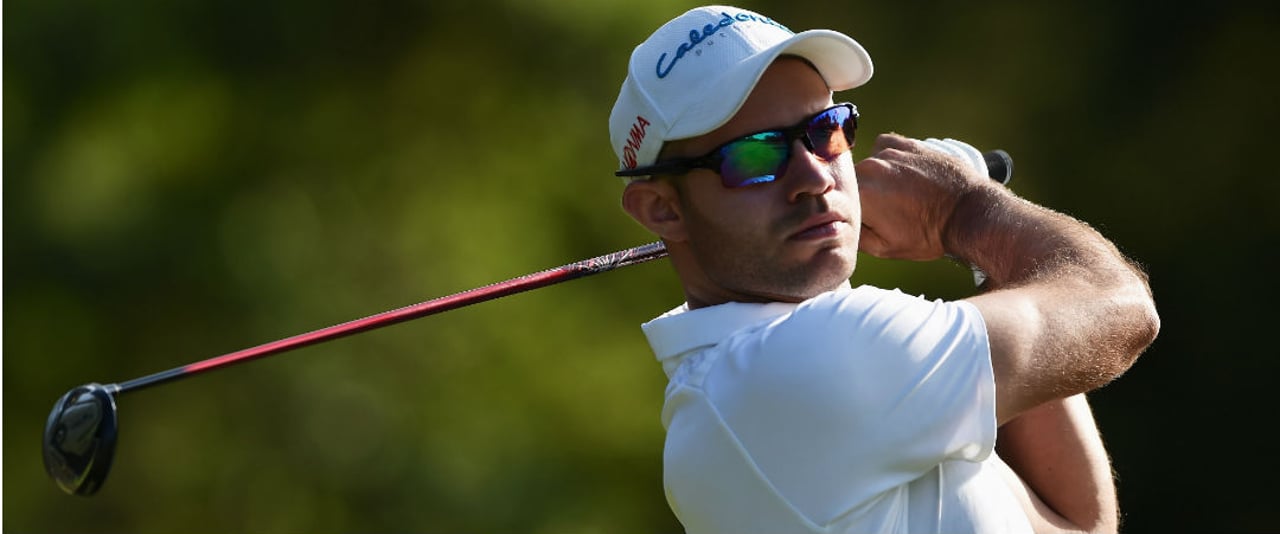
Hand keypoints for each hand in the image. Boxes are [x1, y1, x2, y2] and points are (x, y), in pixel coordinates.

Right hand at [854, 133, 990, 260]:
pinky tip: (900, 172)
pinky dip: (887, 157)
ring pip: (868, 165)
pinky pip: (884, 146)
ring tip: (899, 193)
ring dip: (877, 177)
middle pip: (852, 182)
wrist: (968, 212)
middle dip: (863, 194)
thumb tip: (841, 227)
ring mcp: (889, 153)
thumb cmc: (929, 234)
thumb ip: (855, 236)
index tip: (865, 220)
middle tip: (884, 209)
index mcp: (861, 196)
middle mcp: (870, 169)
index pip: (838, 202)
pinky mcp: (907, 143)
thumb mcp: (885, 249)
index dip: (849, 212)